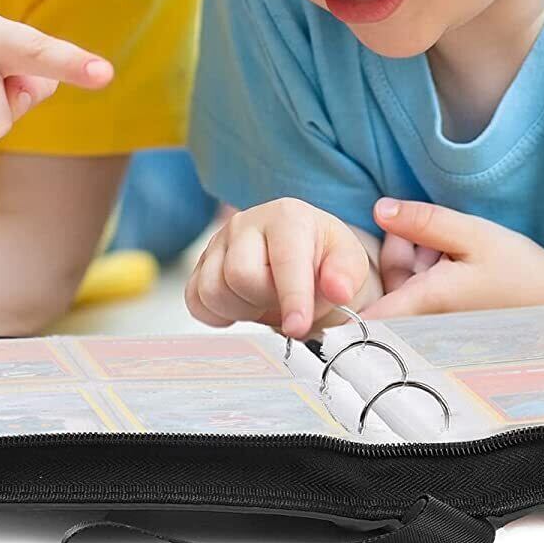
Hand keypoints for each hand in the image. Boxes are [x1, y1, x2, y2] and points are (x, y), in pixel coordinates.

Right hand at [186, 198, 374, 337]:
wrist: (301, 259)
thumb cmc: (323, 259)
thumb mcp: (348, 263)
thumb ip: (346, 275)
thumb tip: (339, 289)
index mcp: (287, 216)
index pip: (282, 261)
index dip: (292, 299)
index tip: (298, 326)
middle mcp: (246, 222)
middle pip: (240, 276)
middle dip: (265, 300)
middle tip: (283, 300)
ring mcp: (218, 243)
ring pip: (212, 291)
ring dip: (242, 309)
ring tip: (265, 300)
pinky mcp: (200, 265)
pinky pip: (195, 301)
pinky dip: (218, 313)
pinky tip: (243, 304)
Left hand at [358, 199, 543, 317]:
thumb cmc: (519, 270)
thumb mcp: (471, 234)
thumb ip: (423, 222)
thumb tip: (379, 210)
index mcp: (427, 303)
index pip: (367, 317)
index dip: (344, 302)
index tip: (337, 283)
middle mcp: (425, 322)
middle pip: (386, 285)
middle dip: (399, 252)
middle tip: (427, 232)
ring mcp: (435, 326)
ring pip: (404, 287)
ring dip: (417, 261)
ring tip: (449, 247)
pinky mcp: (445, 323)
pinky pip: (421, 295)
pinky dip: (430, 274)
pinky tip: (454, 262)